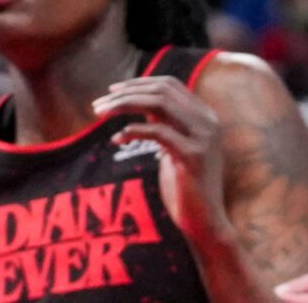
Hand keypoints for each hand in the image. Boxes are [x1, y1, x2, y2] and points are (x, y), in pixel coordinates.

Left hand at [96, 76, 227, 246]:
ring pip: (160, 103)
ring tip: (101, 114)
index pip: (169, 84)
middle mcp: (208, 122)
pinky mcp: (195, 156)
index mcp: (205, 117)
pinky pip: (159, 132)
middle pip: (162, 90)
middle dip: (127, 92)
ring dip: (126, 104)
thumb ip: (165, 125)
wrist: (206, 225)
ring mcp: (204, 137)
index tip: (112, 89)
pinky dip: (133, 131)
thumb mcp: (174, 149)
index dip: (139, 83)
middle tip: (99, 104)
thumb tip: (141, 102)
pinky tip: (117, 139)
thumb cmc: (186, 190)